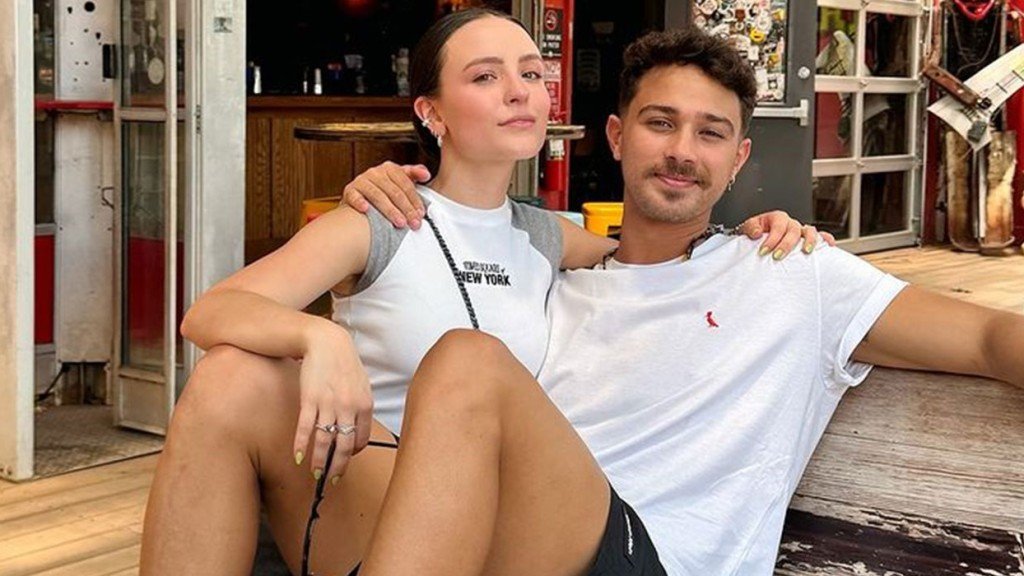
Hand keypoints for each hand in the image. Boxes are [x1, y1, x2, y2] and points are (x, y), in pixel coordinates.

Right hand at [293, 326, 372, 485]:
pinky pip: (305, 427)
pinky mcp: (310, 399)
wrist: (326, 342)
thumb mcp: (361, 384)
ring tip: (315, 473)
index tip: (345, 459)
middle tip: (331, 480)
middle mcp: (349, 407)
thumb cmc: (344, 364)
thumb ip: (361, 406)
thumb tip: (358, 426)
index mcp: (365, 405)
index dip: (353, 453)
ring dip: (319, 460)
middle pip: (344, 446)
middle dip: (337, 467)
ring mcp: (329, 404)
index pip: (361, 439)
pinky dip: (301, 444)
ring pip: (324, 441)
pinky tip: (297, 456)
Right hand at [342, 162, 431, 229]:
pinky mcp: (350, 190)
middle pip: (394, 192)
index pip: (406, 185)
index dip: (415, 200)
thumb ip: (414, 175)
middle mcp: (375, 172)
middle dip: (406, 209)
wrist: (359, 198)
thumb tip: (426, 174)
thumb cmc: (384, 191)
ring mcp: (362, 181)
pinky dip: (360, 202)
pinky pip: (355, 196)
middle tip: (413, 223)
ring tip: (400, 223)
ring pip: (378, 196)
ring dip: (390, 210)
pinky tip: (366, 209)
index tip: (421, 214)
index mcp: (390, 168)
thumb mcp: (400, 181)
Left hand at [738, 211, 835, 259]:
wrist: (759, 237)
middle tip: (777, 256)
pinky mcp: (807, 239)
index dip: (771, 239)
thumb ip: (751, 228)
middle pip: (793, 230)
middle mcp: (791, 223)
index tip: (763, 251)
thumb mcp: (749, 227)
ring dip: (809, 241)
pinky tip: (829, 246)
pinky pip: (820, 236)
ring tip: (805, 252)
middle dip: (786, 244)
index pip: (778, 226)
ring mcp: (800, 230)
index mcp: (777, 218)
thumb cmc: (756, 232)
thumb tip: (757, 233)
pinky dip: (826, 240)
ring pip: (810, 231)